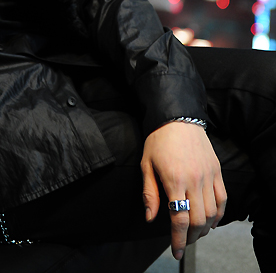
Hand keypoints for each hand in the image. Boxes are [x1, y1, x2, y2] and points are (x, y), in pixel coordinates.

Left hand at [141, 121, 226, 260]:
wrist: (178, 117)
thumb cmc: (158, 140)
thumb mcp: (146, 164)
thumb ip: (150, 193)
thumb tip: (150, 218)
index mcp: (174, 179)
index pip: (179, 218)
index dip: (178, 239)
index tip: (175, 251)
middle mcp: (194, 180)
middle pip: (197, 220)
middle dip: (190, 237)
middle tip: (183, 242)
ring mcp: (208, 175)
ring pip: (212, 213)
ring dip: (204, 228)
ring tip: (194, 232)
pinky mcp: (217, 171)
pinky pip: (222, 199)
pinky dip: (219, 214)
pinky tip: (211, 221)